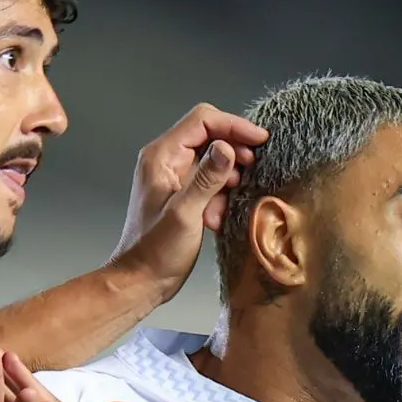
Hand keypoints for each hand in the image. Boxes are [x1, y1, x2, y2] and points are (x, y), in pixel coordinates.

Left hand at [108, 104, 268, 300]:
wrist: (141, 280)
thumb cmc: (155, 251)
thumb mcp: (185, 214)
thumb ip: (206, 179)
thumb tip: (227, 149)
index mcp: (161, 156)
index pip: (202, 121)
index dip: (233, 126)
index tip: (260, 139)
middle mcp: (166, 161)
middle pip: (209, 136)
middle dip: (235, 149)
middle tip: (256, 166)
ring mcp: (174, 177)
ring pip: (212, 160)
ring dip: (228, 177)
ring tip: (234, 199)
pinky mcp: (183, 195)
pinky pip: (209, 182)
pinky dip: (220, 195)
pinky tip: (219, 217)